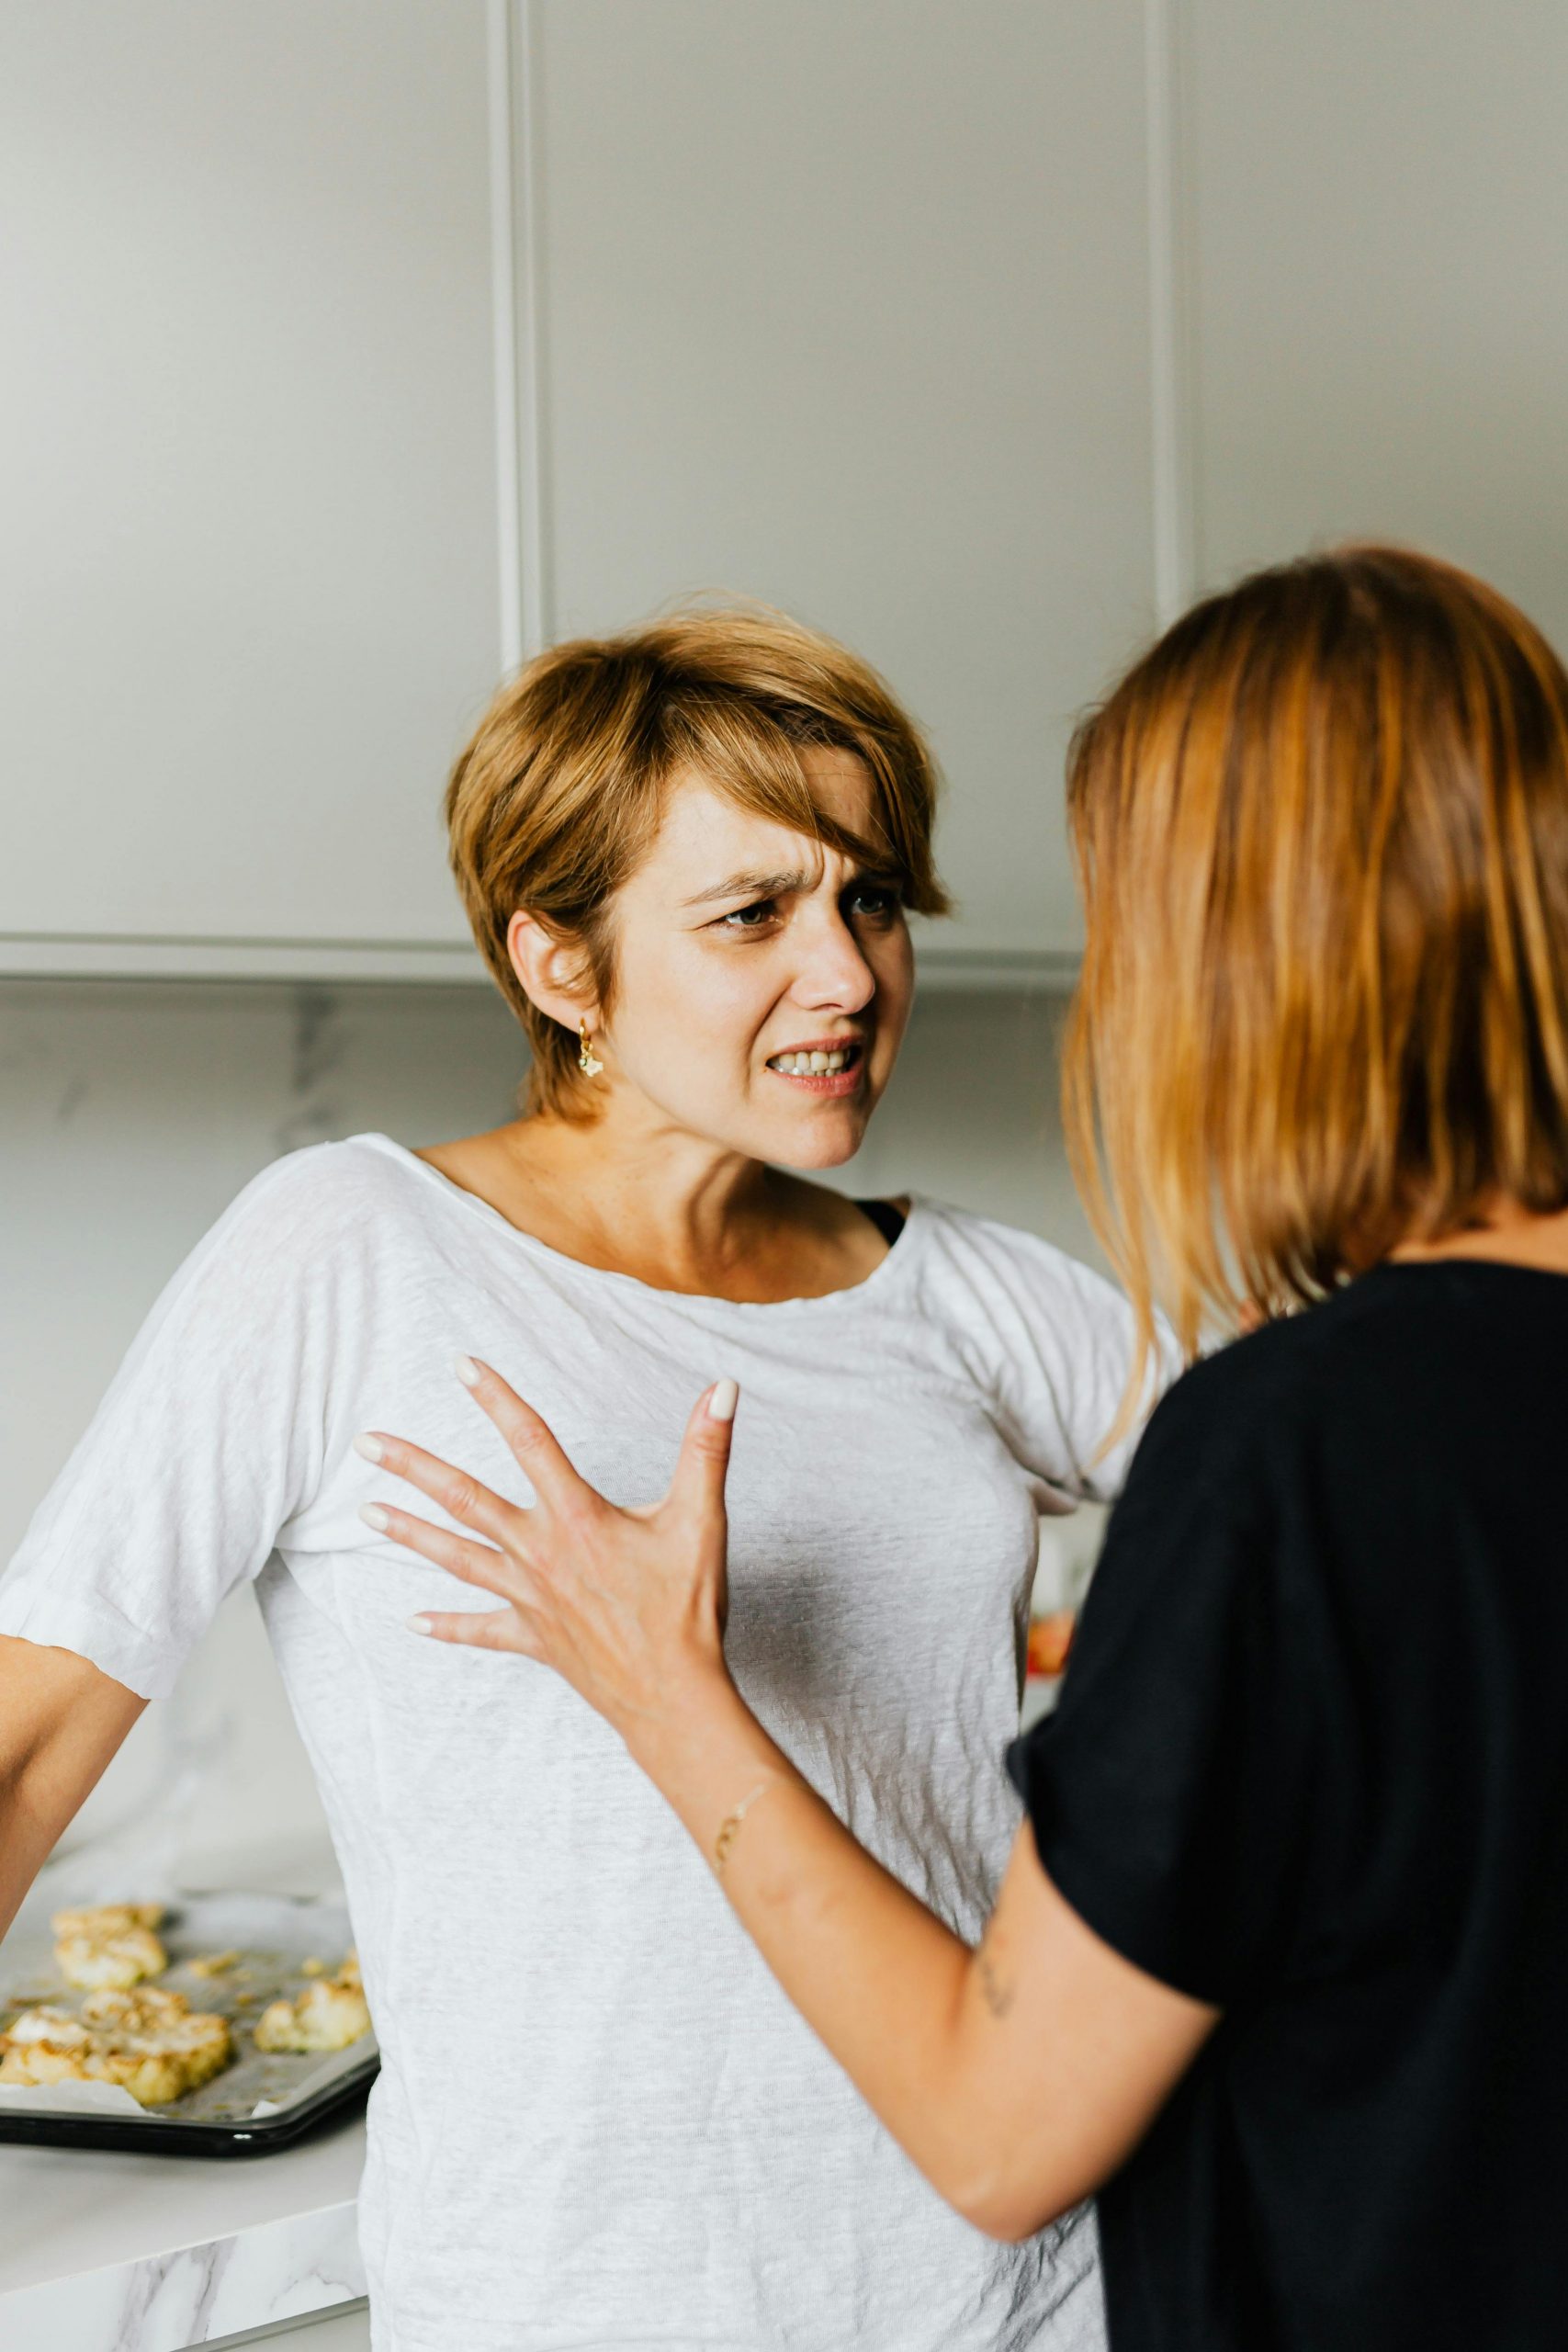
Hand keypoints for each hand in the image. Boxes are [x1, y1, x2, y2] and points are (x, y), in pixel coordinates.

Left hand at [356, 1362, 738, 1752]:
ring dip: (409, 1533)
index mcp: (577, 1517)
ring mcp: (529, 1598)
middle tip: (366, 1443)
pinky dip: (446, 1626)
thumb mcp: (701, 1519)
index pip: (530, 1441)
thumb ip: (707, 1448)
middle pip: (464, 1500)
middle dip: (414, 1467)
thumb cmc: (687, 1609)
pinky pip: (481, 1630)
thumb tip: (723, 1387)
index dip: (496, 1399)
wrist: (673, 1695)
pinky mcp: (533, 1638)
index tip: (462, 1365)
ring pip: (457, 1558)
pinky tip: (411, 1622)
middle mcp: (540, 1552)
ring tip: (366, 1511)